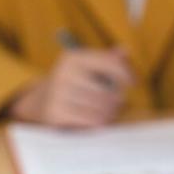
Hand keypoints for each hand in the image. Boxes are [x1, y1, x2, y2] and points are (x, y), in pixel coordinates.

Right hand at [9, 48, 134, 127]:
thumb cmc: (73, 84)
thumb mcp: (87, 68)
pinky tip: (99, 120)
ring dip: (110, 113)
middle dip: (117, 99)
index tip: (133, 82)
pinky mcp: (56, 113)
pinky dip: (99, 123)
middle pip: (108, 90)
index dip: (126, 73)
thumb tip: (124, 51)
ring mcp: (58, 93)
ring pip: (101, 108)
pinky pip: (91, 121)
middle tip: (117, 103)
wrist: (40, 102)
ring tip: (108, 112)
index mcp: (73, 58)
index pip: (110, 63)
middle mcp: (64, 73)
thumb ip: (107, 60)